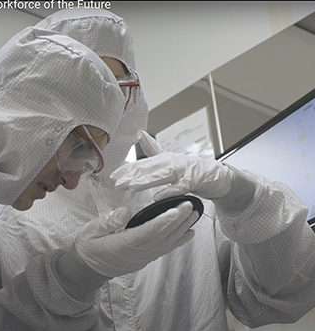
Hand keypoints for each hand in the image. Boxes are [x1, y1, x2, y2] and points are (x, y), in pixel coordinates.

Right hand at [73, 204, 196, 277]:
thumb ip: (108, 222)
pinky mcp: (144, 259)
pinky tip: (188, 233)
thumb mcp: (90, 230)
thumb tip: (125, 212)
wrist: (86, 268)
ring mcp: (142, 258)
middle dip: (179, 221)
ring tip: (194, 215)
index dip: (165, 220)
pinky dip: (178, 241)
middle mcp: (137, 253)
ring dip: (182, 229)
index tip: (178, 209)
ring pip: (167, 243)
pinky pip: (164, 249)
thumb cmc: (88, 246)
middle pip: (163, 236)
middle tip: (191, 206)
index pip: (149, 231)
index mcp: (123, 244)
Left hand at [110, 131, 233, 199]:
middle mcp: (171, 162)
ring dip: (145, 181)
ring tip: (131, 186)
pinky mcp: (194, 180)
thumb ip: (153, 149)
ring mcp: (183, 170)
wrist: (217, 175)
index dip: (127, 169)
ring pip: (162, 176)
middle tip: (116, 183)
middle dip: (131, 176)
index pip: (142, 164)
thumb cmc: (191, 169)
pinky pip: (180, 187)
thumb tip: (140, 134)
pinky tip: (158, 197)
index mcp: (164, 158)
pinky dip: (169, 191)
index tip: (112, 176)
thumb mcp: (169, 159)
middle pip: (149, 169)